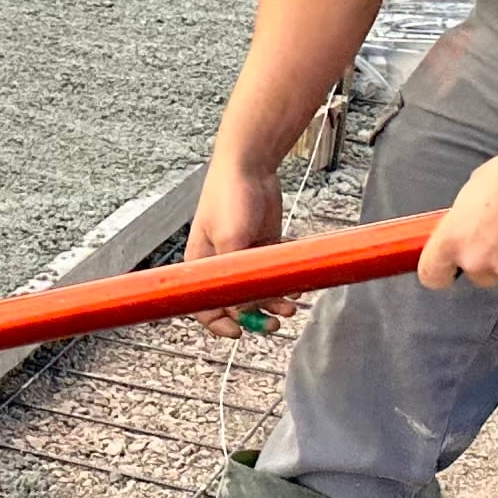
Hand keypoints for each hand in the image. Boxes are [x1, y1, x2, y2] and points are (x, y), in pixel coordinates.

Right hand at [182, 156, 286, 335]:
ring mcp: (243, 254)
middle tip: (274, 323)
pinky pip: (273, 272)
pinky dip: (284, 280)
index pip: (202, 303)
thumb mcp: (230, 241)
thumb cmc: (229, 197)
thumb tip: (245, 307)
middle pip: (235, 302)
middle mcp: (220, 263)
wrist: (250, 164)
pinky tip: (296, 282)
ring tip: (293, 304)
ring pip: (258, 289)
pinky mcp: (263, 245)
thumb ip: (235, 277)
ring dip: (275, 300)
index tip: (238, 333)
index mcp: (201, 263)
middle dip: (255, 316)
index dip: (218, 322)